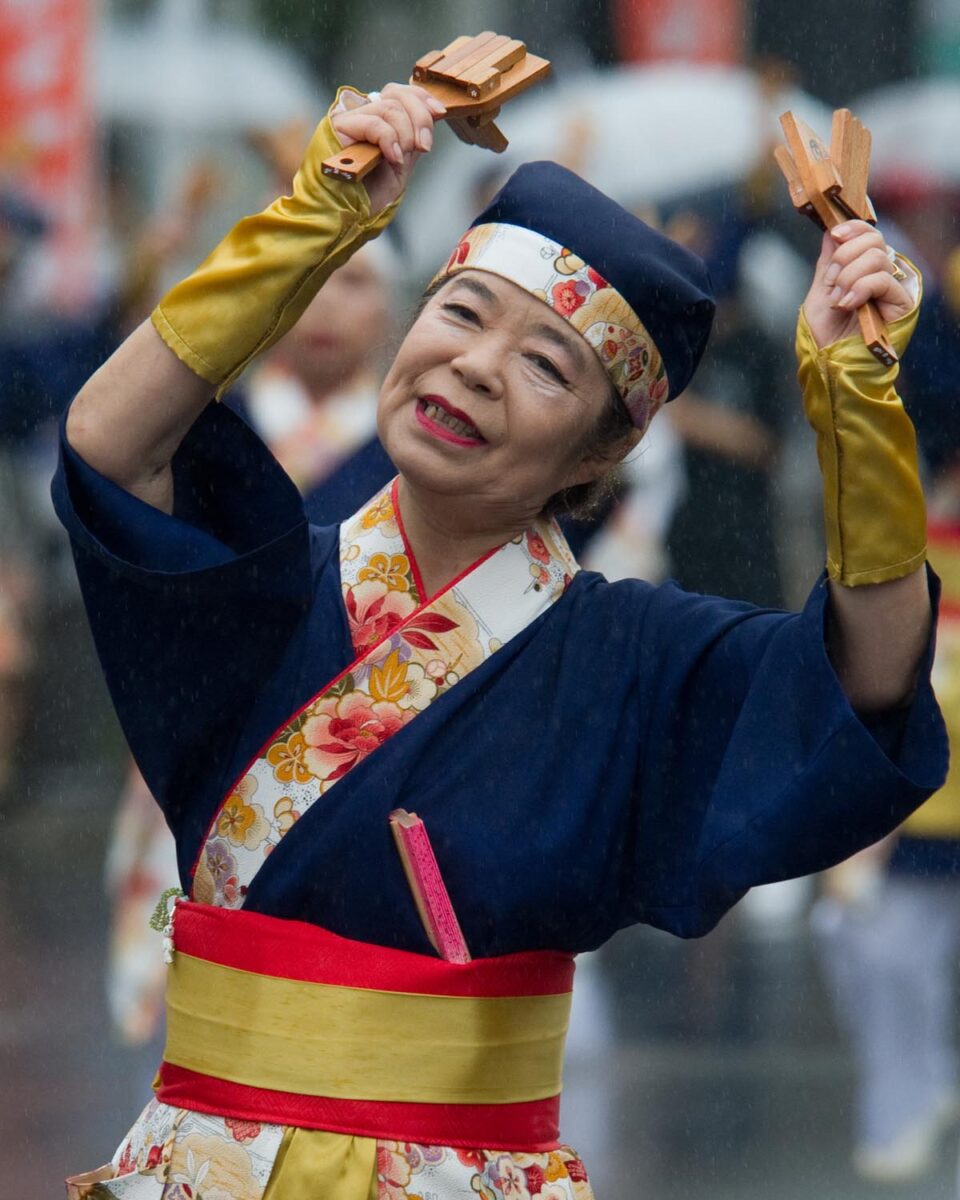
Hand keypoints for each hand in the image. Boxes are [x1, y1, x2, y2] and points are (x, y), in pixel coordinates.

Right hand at [331, 82, 445, 213]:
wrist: (345, 215)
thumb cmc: (368, 195)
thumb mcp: (401, 163)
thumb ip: (413, 137)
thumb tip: (434, 113)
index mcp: (376, 121)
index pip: (399, 93)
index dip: (421, 98)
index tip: (439, 113)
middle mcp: (362, 115)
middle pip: (397, 95)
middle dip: (420, 118)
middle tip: (424, 146)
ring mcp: (350, 119)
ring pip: (389, 108)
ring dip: (405, 135)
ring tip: (401, 159)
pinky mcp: (339, 127)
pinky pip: (374, 123)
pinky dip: (390, 141)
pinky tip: (392, 159)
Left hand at [802, 220, 913, 349]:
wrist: (832, 363)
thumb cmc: (826, 335)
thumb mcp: (820, 292)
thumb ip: (828, 262)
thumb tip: (832, 232)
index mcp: (865, 270)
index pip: (868, 234)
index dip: (852, 229)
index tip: (834, 236)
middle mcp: (883, 275)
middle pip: (874, 240)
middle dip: (844, 257)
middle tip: (831, 283)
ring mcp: (894, 289)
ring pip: (876, 258)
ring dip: (848, 277)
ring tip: (837, 302)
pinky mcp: (902, 304)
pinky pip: (883, 280)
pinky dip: (860, 288)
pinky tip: (847, 305)